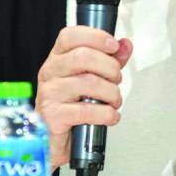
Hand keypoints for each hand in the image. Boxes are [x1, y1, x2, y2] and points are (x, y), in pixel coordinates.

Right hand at [35, 26, 132, 170]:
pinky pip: (86, 110)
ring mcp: (49, 93)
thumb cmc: (71, 106)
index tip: (113, 45)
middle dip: (110, 68)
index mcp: (58, 59)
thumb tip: (125, 45)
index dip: (95, 37)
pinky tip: (110, 116)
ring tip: (113, 101)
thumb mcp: (91, 78)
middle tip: (116, 80)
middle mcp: (50, 72)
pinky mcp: (53, 116)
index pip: (70, 35)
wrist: (54, 140)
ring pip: (89, 82)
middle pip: (83, 56)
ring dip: (111, 93)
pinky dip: (106, 114)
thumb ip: (109, 60)